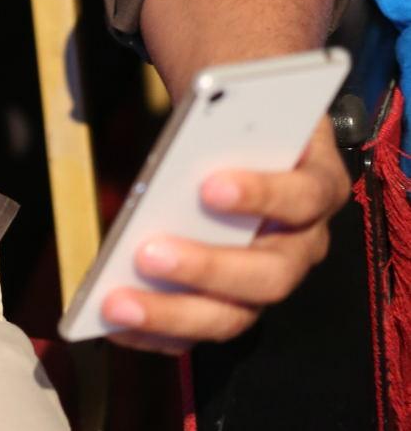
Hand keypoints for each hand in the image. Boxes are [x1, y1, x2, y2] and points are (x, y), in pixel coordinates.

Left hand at [101, 118, 350, 352]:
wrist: (240, 127)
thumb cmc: (241, 114)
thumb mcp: (242, 97)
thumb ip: (225, 112)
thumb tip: (190, 125)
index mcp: (317, 185)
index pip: (305, 195)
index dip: (262, 195)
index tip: (209, 187)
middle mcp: (304, 243)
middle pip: (269, 274)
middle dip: (206, 268)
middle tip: (147, 254)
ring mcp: (269, 278)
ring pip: (234, 315)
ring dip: (172, 313)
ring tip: (116, 303)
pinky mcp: (235, 302)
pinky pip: (200, 329)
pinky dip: (157, 333)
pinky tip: (112, 322)